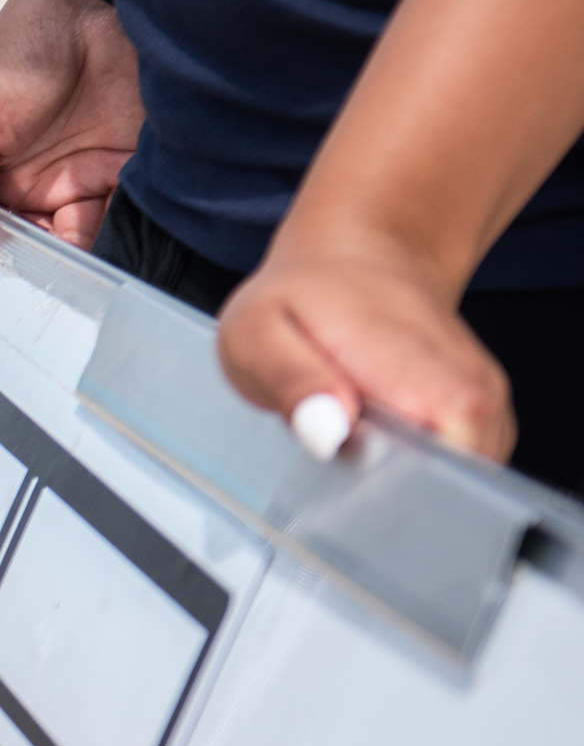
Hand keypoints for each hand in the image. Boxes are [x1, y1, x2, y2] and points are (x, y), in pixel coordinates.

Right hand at [0, 0, 143, 250]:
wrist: (94, 4)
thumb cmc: (23, 47)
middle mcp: (42, 178)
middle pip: (39, 243)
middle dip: (38, 266)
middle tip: (38, 282)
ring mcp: (87, 173)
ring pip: (80, 239)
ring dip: (76, 258)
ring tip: (71, 272)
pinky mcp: (128, 167)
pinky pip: (121, 218)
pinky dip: (114, 237)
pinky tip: (104, 248)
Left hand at [217, 228, 515, 461]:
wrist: (354, 260)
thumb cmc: (302, 300)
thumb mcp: (259, 332)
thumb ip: (291, 379)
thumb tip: (327, 431)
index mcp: (415, 366)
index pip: (450, 453)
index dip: (408, 485)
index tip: (361, 474)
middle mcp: (467, 384)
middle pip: (459, 479)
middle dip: (399, 486)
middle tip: (345, 444)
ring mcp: (485, 400)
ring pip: (462, 477)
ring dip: (408, 474)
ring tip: (361, 430)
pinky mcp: (485, 413)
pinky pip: (462, 466)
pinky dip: (423, 465)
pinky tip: (385, 434)